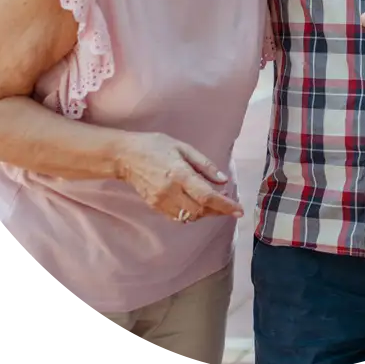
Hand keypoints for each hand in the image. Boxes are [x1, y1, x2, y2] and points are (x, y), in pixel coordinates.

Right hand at [115, 133, 242, 223]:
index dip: (225, 205)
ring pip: (190, 217)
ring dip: (206, 213)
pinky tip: (197, 204)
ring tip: (215, 202)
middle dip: (218, 210)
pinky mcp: (154, 206)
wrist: (125, 156)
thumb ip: (205, 165)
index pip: (207, 196)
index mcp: (179, 174)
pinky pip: (177, 217)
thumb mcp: (183, 147)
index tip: (239, 210)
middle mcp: (170, 191)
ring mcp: (161, 201)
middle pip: (200, 210)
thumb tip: (224, 181)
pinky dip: (192, 214)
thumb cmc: (155, 146)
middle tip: (229, 203)